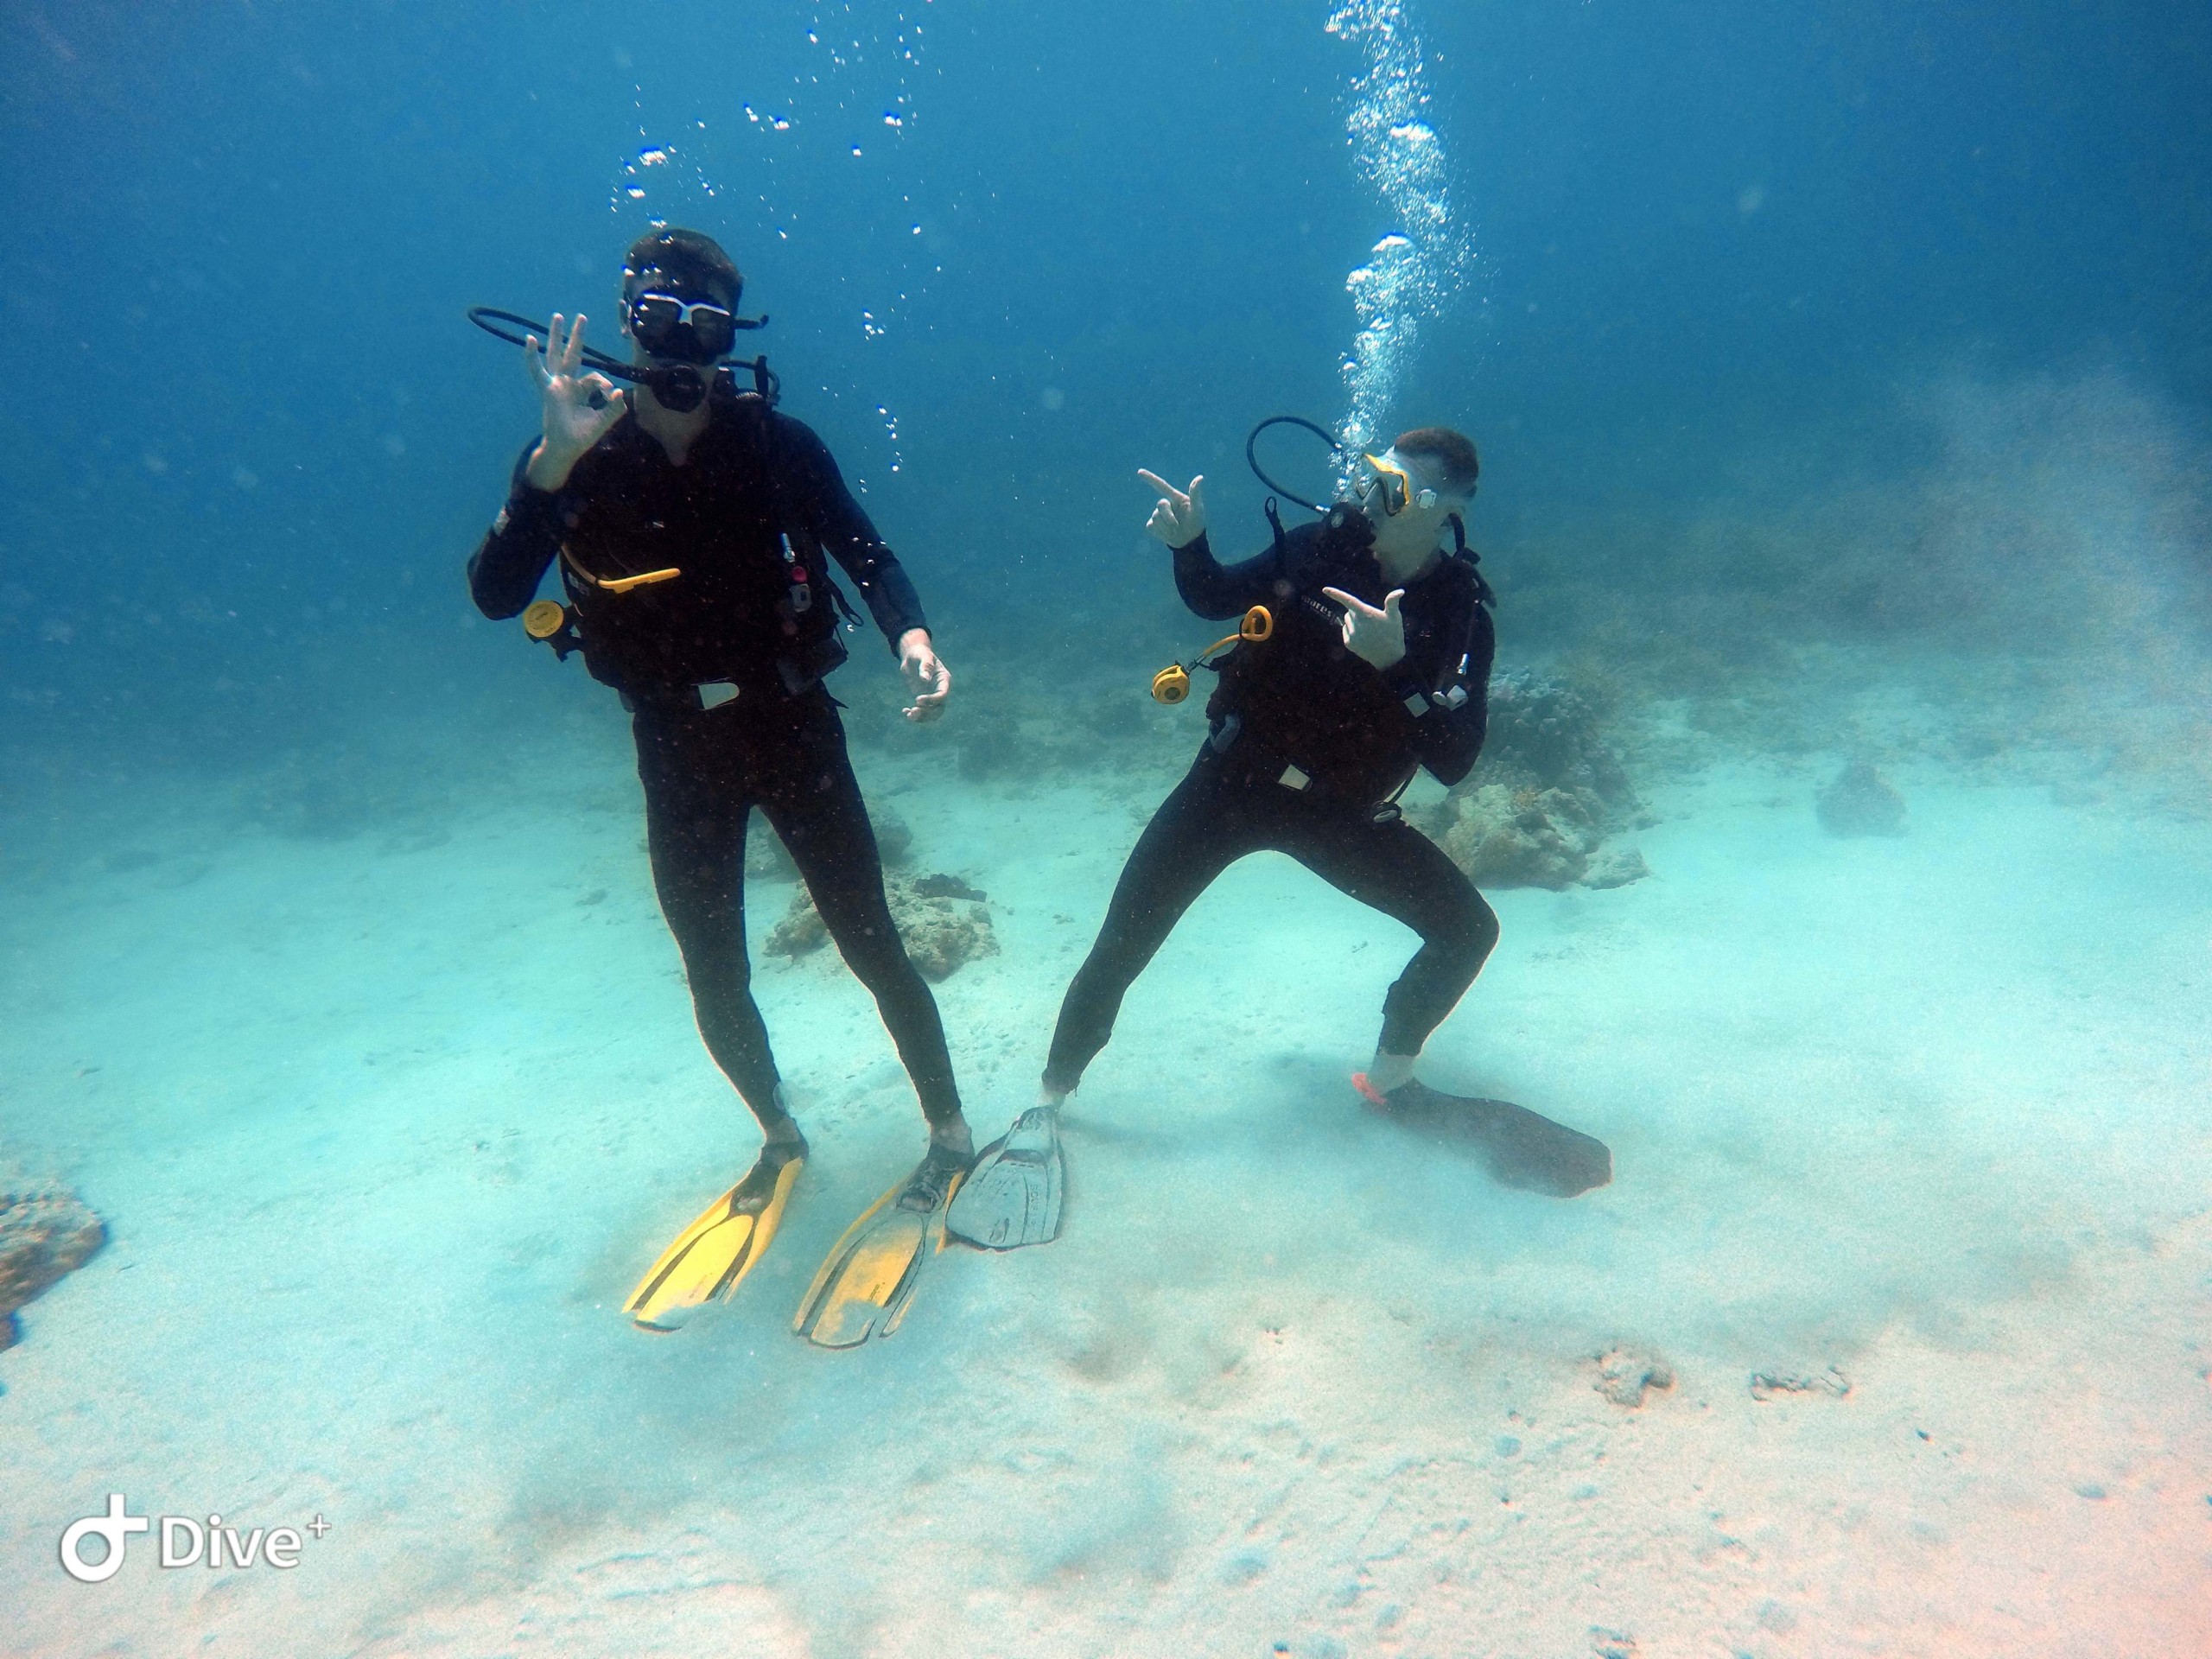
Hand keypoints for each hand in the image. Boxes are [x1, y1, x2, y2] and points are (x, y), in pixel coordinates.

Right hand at [523, 313, 624, 490]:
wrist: (566, 448)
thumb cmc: (582, 436)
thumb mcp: (603, 422)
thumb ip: (614, 409)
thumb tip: (620, 392)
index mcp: (582, 390)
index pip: (597, 378)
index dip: (606, 385)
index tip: (611, 396)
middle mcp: (569, 383)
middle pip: (574, 354)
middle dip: (578, 336)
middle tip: (582, 317)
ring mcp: (557, 384)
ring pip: (557, 355)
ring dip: (558, 336)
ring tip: (558, 317)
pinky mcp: (548, 390)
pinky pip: (537, 370)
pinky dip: (532, 356)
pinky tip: (529, 340)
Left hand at [898, 628, 950, 722]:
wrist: (913, 656)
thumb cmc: (919, 653)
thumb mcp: (923, 656)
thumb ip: (925, 666)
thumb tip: (925, 679)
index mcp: (944, 679)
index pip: (943, 694)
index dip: (932, 699)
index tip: (917, 699)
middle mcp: (940, 690)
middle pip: (939, 708)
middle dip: (927, 712)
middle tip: (913, 711)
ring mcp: (932, 696)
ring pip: (932, 713)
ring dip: (921, 717)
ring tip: (908, 715)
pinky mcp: (923, 699)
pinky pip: (922, 712)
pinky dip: (915, 715)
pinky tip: (905, 711)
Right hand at [1137, 469, 1206, 547]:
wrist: (1189, 541)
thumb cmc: (1196, 523)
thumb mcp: (1198, 509)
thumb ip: (1195, 494)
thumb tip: (1200, 477)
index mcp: (1175, 498)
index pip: (1161, 486)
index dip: (1150, 478)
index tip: (1139, 472)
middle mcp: (1166, 505)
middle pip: (1160, 505)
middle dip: (1168, 517)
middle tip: (1176, 526)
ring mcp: (1158, 515)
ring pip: (1155, 518)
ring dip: (1166, 527)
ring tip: (1175, 531)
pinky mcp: (1153, 526)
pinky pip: (1151, 527)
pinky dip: (1160, 533)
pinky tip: (1168, 534)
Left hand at [1321, 586, 1406, 670]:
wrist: (1389, 657)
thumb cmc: (1393, 633)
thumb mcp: (1395, 616)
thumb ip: (1392, 601)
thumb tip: (1400, 591)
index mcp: (1365, 613)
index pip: (1348, 600)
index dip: (1336, 594)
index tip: (1324, 589)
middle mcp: (1356, 623)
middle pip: (1350, 611)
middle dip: (1357, 612)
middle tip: (1372, 620)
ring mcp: (1351, 634)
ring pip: (1347, 620)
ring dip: (1354, 621)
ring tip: (1369, 630)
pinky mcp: (1348, 643)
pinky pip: (1346, 631)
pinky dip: (1352, 631)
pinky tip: (1364, 637)